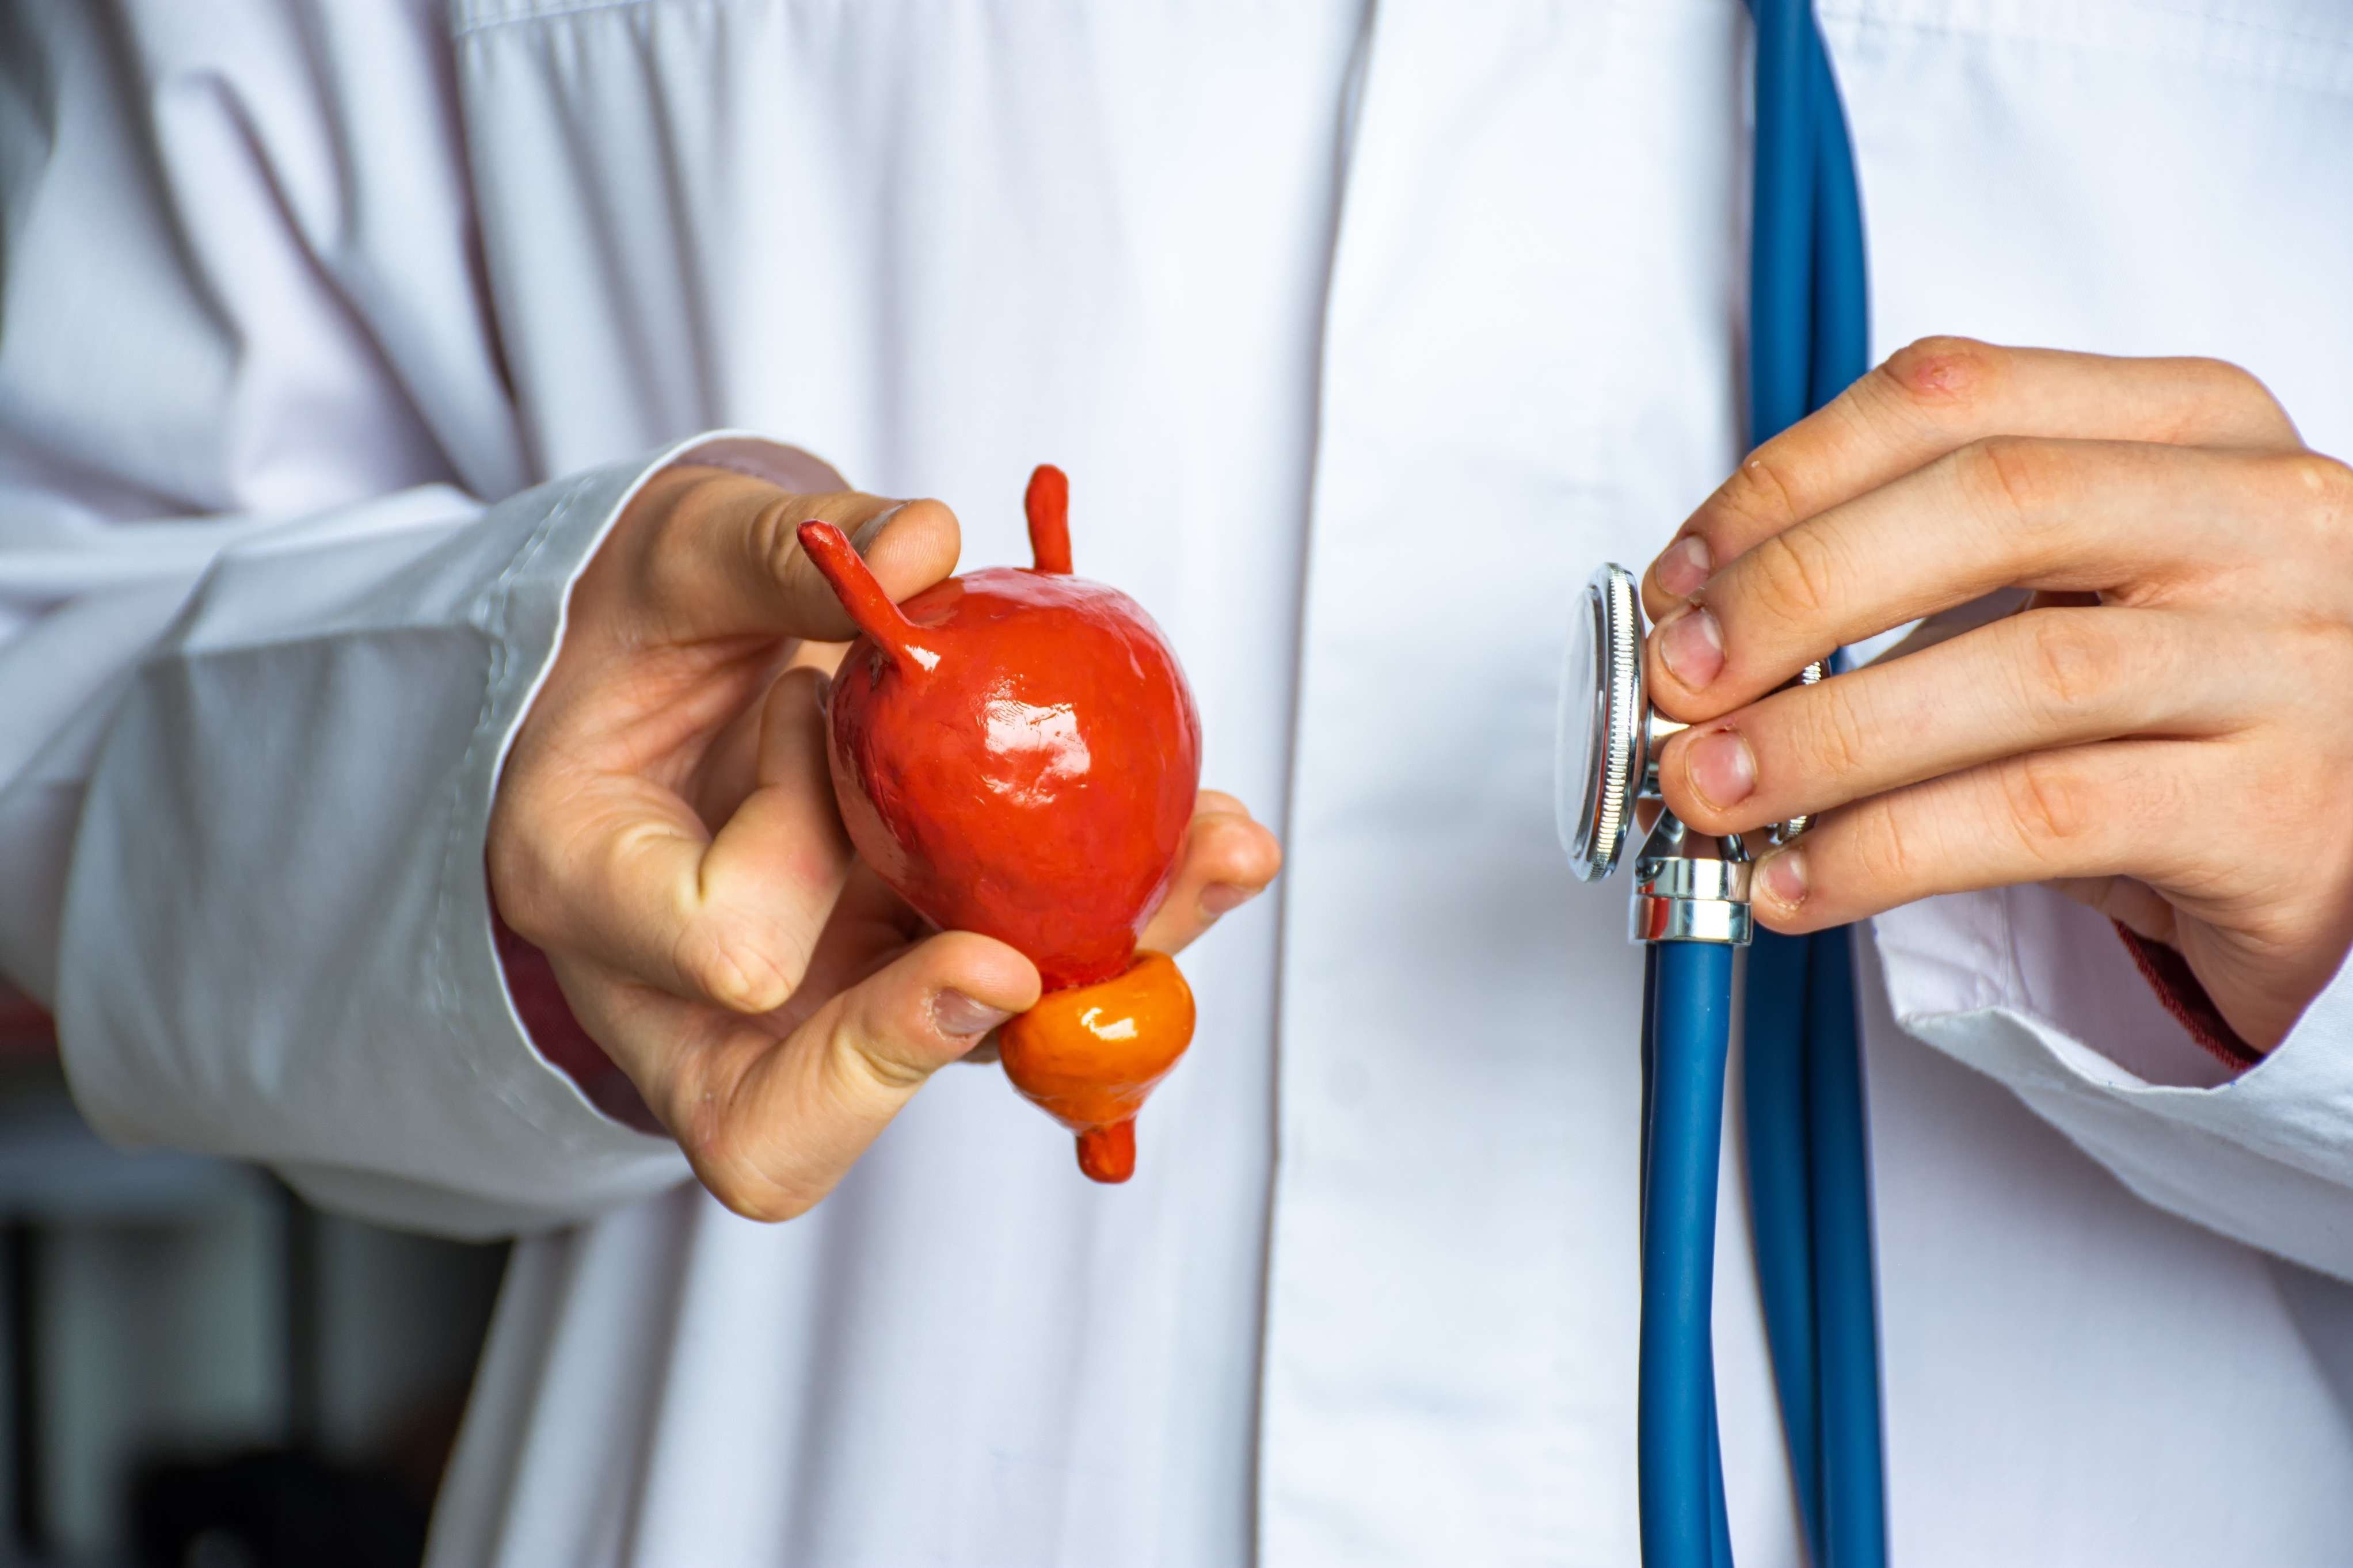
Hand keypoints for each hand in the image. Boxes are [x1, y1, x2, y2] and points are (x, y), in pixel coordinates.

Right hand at [489, 464, 1279, 1217]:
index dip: (800, 859)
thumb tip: (928, 542)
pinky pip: (1022, 997)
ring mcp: (814, 1008)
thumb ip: (775, 551)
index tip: (812, 713)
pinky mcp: (911, 983)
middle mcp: (685, 999)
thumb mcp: (678, 554)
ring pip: (945, 1065)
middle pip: (797, 1116)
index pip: (720, 950)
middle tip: (1012, 964)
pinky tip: (1218, 840)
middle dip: (931, 1036)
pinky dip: (1126, 922)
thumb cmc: (648, 619)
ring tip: (1214, 859)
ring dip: (1099, 981)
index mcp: (587, 890)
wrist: (675, 673)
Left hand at [1640, 338, 2352, 1048]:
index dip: (1789, 480)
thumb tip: (1708, 620)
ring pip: (2020, 673)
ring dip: (1823, 738)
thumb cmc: (2187, 700)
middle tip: (1679, 682)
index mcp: (2195, 427)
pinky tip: (1801, 880)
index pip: (1959, 396)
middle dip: (1797, 592)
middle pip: (1994, 505)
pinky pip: (2044, 819)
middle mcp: (2262, 520)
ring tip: (1708, 793)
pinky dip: (1888, 852)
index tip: (1681, 576)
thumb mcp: (2085, 582)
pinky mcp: (2277, 812)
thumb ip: (1931, 560)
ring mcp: (2289, 663)